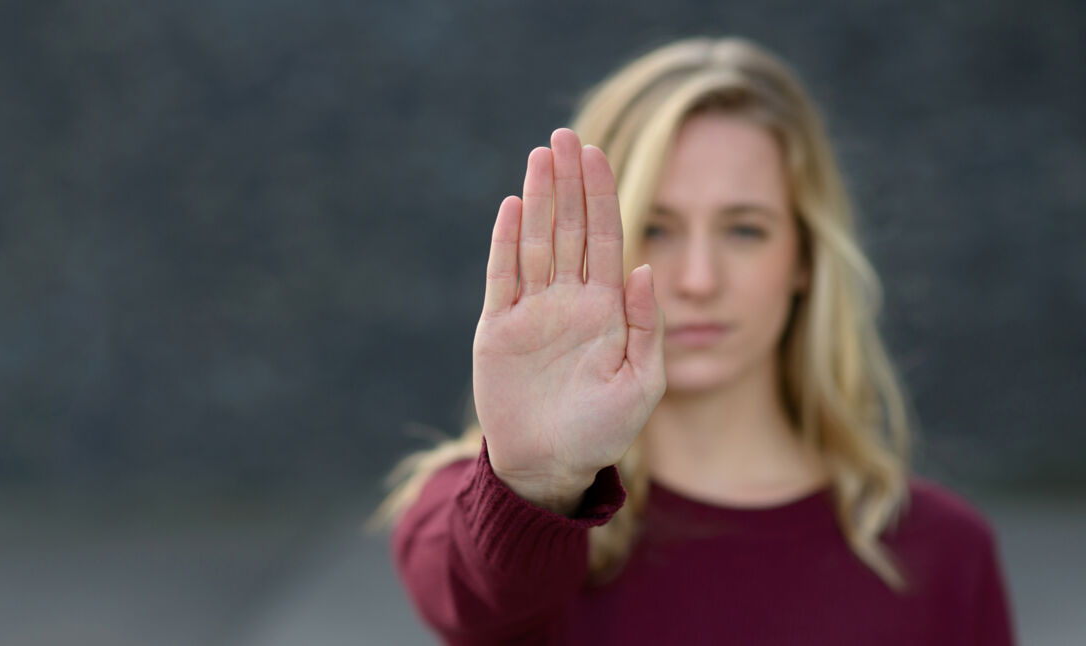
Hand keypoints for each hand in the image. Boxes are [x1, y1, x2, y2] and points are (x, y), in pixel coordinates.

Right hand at [472, 128, 666, 514]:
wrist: (550, 467)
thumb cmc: (603, 431)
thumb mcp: (642, 384)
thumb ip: (647, 327)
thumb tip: (646, 267)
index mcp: (605, 309)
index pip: (605, 238)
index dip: (601, 195)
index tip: (598, 152)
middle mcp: (568, 301)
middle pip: (568, 228)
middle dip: (569, 181)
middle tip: (567, 134)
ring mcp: (531, 312)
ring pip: (535, 241)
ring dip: (537, 198)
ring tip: (541, 155)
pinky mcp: (497, 329)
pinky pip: (501, 276)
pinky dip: (504, 242)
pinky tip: (510, 206)